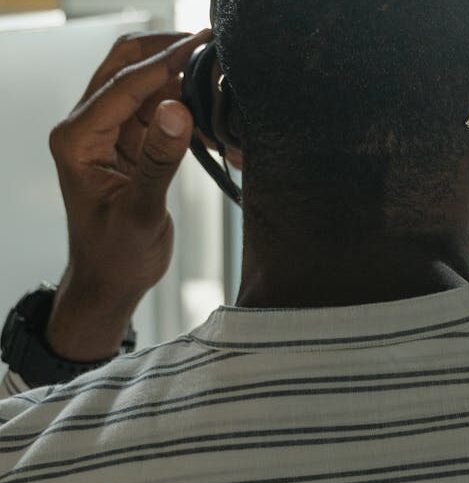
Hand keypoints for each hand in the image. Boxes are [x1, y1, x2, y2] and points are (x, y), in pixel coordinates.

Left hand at [45, 30, 210, 361]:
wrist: (110, 281)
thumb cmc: (116, 256)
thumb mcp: (140, 213)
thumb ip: (158, 161)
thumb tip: (176, 110)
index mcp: (78, 139)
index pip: (124, 85)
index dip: (165, 62)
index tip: (202, 45)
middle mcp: (88, 127)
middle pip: (125, 67)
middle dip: (168, 52)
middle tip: (210, 45)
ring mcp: (109, 132)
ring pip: (144, 83)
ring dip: (179, 78)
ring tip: (219, 77)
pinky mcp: (130, 143)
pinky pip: (158, 109)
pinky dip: (185, 105)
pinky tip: (213, 115)